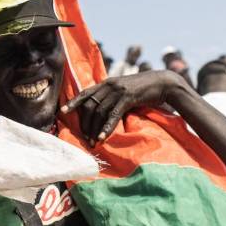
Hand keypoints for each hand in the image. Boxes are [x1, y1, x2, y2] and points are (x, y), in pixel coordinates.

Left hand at [60, 69, 184, 143]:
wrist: (163, 83)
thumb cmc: (143, 89)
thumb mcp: (124, 91)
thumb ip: (112, 98)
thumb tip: (101, 111)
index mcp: (106, 83)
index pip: (85, 92)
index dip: (73, 102)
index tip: (63, 111)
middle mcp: (109, 85)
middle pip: (90, 106)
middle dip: (85, 124)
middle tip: (85, 138)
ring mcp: (118, 91)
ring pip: (100, 112)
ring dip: (94, 129)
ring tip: (93, 142)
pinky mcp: (128, 98)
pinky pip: (113, 115)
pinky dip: (106, 128)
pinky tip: (102, 137)